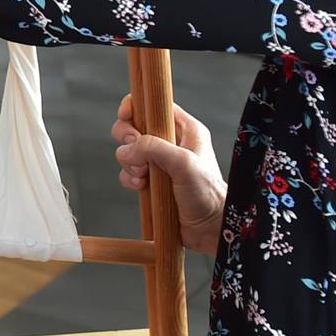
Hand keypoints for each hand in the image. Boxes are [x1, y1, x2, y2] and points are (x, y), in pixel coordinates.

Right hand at [110, 97, 225, 256]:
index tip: (125, 116)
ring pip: (128, 151)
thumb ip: (154, 149)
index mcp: (185, 130)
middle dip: (128, 139)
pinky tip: (142, 187)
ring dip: (129, 163)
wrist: (210, 229)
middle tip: (134, 152)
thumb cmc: (208, 195)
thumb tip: (126, 149)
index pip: (154, 105)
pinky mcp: (152, 181)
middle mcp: (171, 143)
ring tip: (143, 177)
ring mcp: (160, 162)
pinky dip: (129, 179)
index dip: (136, 106)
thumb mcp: (184, 164)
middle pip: (134, 126)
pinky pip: (129, 172)